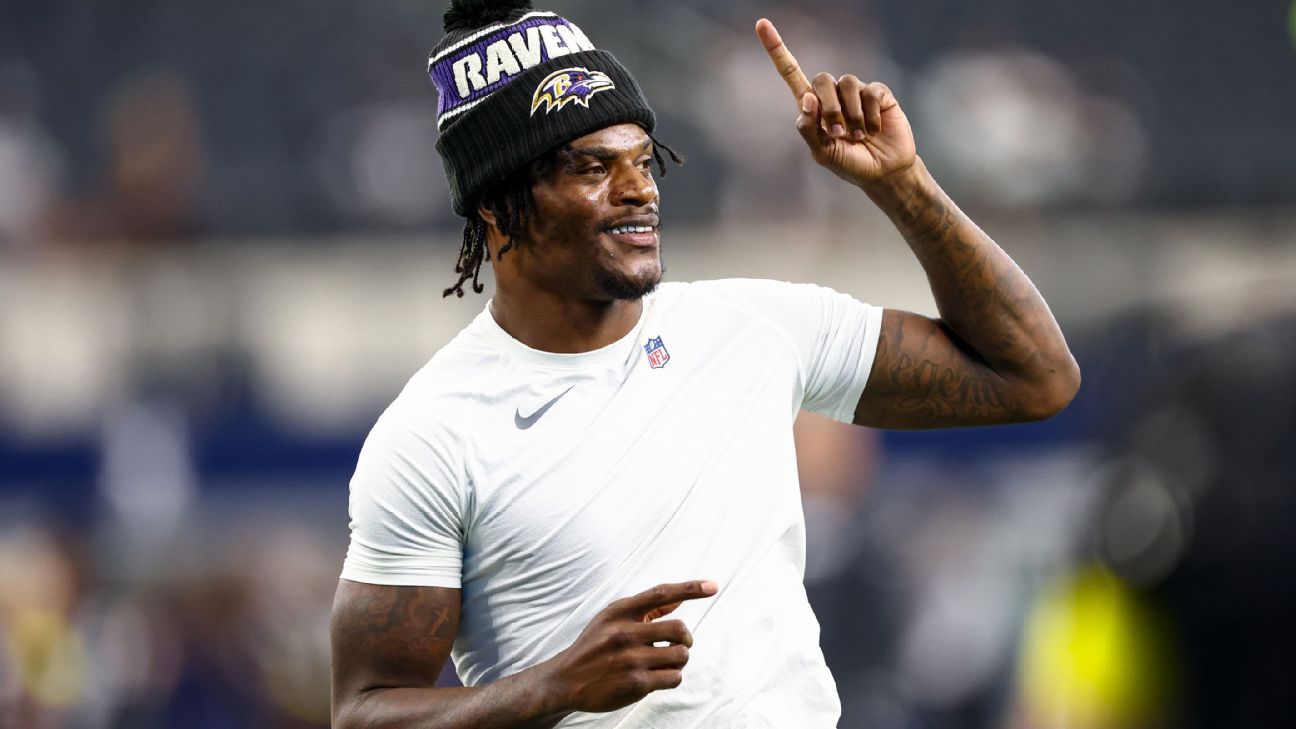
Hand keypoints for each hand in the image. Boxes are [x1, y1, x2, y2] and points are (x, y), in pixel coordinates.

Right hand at [541, 580, 717, 713]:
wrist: (565, 680)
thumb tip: (678, 599)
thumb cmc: (593, 646)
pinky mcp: (636, 684)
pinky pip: (674, 677)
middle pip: (680, 629)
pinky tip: (657, 677)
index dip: (690, 588)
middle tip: (679, 644)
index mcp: (619, 611)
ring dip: (679, 659)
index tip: (713, 586)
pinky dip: (672, 677)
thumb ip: (645, 609)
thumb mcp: (611, 619)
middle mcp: (625, 633)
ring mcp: (631, 659)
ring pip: (681, 655)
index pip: (661, 594)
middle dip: (686, 639)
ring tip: (666, 662)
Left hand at [755, 18, 916, 186]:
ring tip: (859, 136)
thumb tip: (807, 98)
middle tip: (838, 133)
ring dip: (851, 115)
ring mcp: (855, 92)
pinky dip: (870, 115)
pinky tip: (874, 129)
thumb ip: (809, 130)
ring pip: (846, 83)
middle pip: (821, 79)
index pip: (791, 73)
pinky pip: (870, 92)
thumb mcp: (823, 154)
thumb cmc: (850, 164)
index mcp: (812, 107)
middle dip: (828, 108)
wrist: (883, 172)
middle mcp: (832, 95)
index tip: (761, 25)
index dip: (776, 50)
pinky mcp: (878, 94)